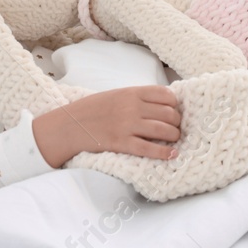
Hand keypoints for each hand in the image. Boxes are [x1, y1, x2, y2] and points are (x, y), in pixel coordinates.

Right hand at [31, 85, 181, 166]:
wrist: (71, 124)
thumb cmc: (94, 109)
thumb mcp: (117, 95)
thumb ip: (138, 98)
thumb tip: (162, 104)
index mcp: (132, 93)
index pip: (166, 94)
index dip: (175, 104)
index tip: (175, 110)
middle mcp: (132, 107)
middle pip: (169, 113)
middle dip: (177, 122)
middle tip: (176, 128)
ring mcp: (127, 125)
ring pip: (164, 131)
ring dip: (174, 136)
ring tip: (175, 139)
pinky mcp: (122, 143)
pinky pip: (150, 149)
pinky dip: (164, 153)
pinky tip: (172, 154)